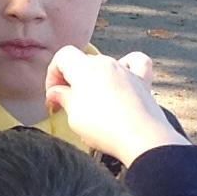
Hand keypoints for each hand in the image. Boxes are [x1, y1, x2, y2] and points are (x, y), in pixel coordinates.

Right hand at [43, 48, 176, 164]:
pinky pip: (136, 63)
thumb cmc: (104, 128)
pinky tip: (123, 78)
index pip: (62, 56)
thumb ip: (63, 98)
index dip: (53, 74)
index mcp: (84, 68)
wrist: (142, 139)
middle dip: (72, 80)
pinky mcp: (143, 82)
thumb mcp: (74, 116)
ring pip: (105, 65)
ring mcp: (126, 70)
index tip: (54, 95)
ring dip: (95, 79)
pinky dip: (128, 66)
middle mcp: (106, 63)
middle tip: (69, 104)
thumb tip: (55, 92)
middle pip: (82, 62)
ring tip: (94, 101)